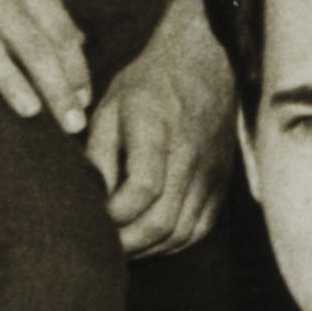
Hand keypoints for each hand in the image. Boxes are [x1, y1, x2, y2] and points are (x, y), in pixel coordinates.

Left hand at [90, 16, 236, 256]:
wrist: (206, 62)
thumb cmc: (149, 84)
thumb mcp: (110, 108)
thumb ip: (98, 155)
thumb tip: (90, 201)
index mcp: (157, 128)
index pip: (143, 188)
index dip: (115, 213)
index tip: (97, 214)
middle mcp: (190, 154)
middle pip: (162, 220)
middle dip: (127, 243)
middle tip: (100, 247)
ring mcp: (210, 171)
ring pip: (181, 232)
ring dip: (148, 248)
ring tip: (121, 247)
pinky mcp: (221, 181)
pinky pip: (200, 229)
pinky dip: (173, 244)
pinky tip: (150, 241)